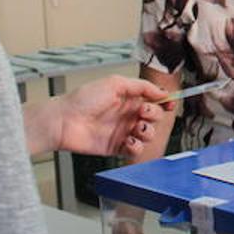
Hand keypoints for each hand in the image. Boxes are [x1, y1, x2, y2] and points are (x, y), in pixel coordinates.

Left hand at [55, 76, 173, 156]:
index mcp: (129, 98)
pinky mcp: (117, 147)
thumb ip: (141, 87)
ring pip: (148, 135)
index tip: (169, 103)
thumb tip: (162, 92)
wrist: (64, 121)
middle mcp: (128, 115)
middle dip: (154, 115)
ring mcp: (123, 132)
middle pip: (155, 117)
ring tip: (135, 129)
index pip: (154, 100)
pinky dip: (137, 147)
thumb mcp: (115, 83)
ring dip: (147, 132)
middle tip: (141, 113)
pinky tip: (128, 141)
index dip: (164, 102)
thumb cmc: (83, 99)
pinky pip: (136, 150)